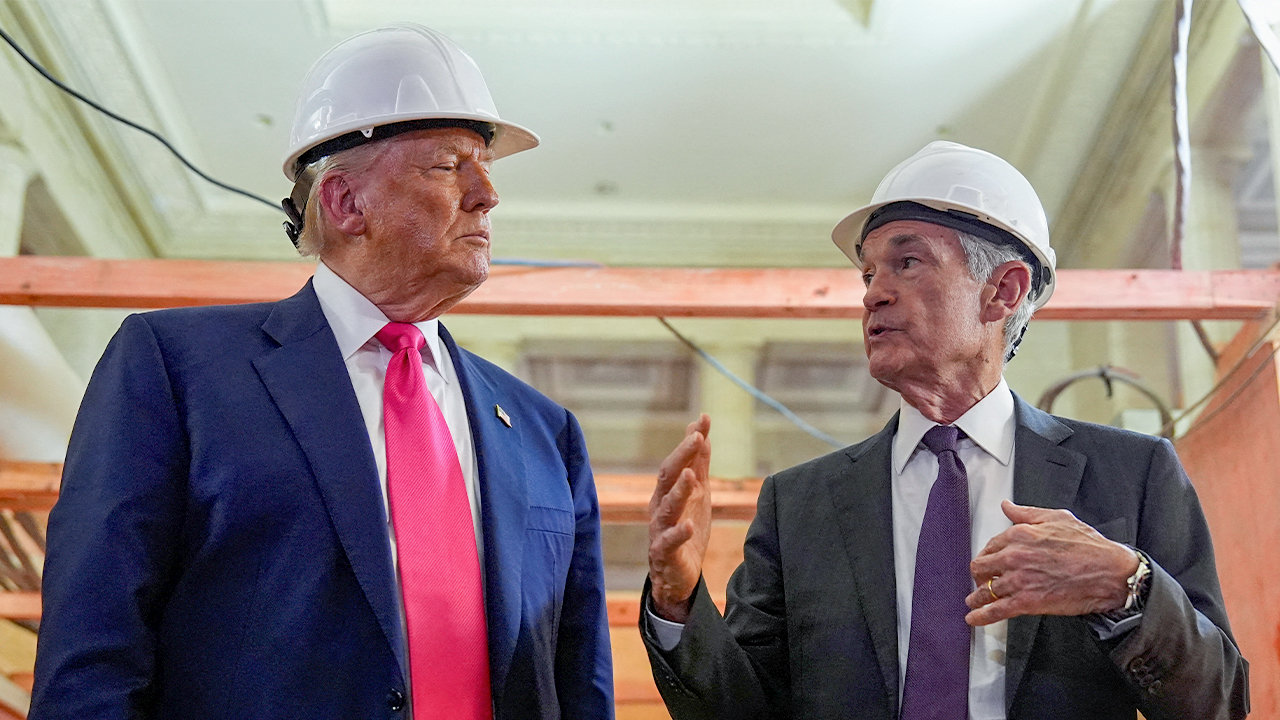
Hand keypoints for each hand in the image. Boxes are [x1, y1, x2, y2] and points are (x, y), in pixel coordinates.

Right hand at [647, 414, 711, 622]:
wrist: (677, 576)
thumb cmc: (686, 529)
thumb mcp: (697, 493)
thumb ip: (698, 463)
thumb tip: (700, 430)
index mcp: (668, 491)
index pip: (678, 460)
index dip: (690, 441)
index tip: (703, 419)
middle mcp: (660, 506)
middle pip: (667, 477)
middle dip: (681, 456)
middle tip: (696, 438)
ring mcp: (660, 529)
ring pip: (667, 508)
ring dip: (679, 491)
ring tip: (691, 476)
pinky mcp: (665, 554)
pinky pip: (668, 542)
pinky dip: (678, 533)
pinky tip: (689, 526)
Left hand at [966, 500, 1138, 625]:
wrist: (1110, 573)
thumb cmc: (1090, 546)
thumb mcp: (1057, 518)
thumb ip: (1026, 513)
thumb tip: (1008, 506)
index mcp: (1020, 535)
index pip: (990, 546)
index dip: (987, 555)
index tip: (988, 561)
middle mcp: (1014, 556)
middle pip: (981, 568)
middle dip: (980, 575)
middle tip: (982, 580)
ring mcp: (1019, 580)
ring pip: (985, 591)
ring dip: (976, 597)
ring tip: (973, 601)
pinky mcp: (1027, 602)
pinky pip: (996, 610)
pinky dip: (982, 616)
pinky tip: (975, 619)